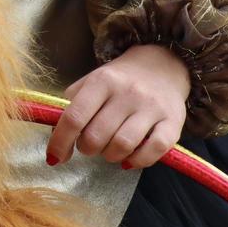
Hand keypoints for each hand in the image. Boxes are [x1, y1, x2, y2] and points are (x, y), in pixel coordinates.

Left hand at [47, 44, 190, 169]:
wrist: (163, 65)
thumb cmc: (119, 80)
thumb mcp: (91, 82)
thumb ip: (71, 106)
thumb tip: (55, 139)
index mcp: (101, 81)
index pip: (74, 117)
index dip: (60, 142)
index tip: (53, 157)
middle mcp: (127, 92)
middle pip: (97, 136)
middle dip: (86, 148)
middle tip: (89, 145)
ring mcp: (152, 108)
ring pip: (122, 145)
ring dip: (109, 156)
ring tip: (108, 150)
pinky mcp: (174, 123)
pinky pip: (153, 151)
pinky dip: (137, 161)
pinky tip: (129, 158)